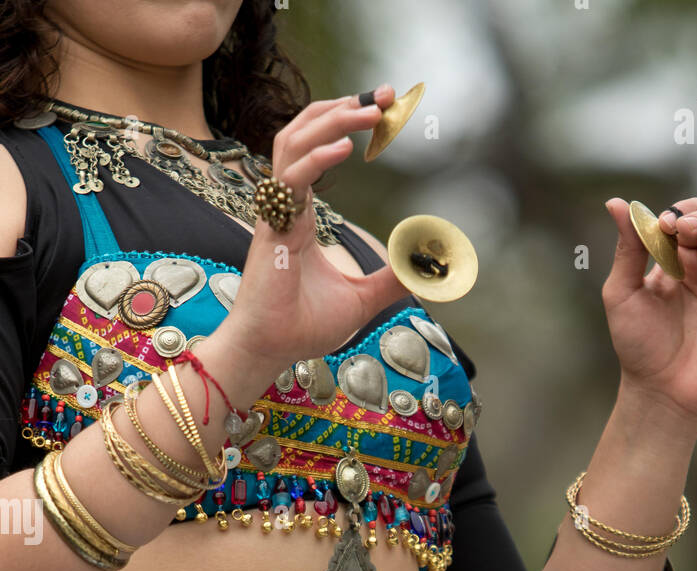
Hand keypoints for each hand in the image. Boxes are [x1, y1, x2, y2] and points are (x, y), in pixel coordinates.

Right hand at [222, 87, 405, 385]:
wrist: (270, 348)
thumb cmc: (301, 325)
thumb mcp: (361, 299)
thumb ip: (390, 280)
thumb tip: (424, 269)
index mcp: (302, 212)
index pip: (319, 146)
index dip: (346, 120)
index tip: (382, 107)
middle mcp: (286, 204)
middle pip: (305, 131)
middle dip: (343, 105)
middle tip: (384, 94)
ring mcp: (276, 212)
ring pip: (292, 143)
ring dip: (330, 120)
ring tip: (369, 110)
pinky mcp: (272, 228)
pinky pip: (291, 180)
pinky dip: (317, 158)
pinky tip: (345, 147)